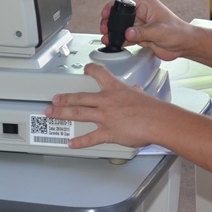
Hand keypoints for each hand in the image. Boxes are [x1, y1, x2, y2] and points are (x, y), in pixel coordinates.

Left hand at [45, 63, 166, 148]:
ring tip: (52, 113)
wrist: (159, 121)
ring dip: (63, 113)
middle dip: (65, 98)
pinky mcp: (108, 132)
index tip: (85, 68)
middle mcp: (106, 101)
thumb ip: (134, 93)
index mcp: (115, 89)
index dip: (90, 70)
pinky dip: (79, 142)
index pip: (100, 74)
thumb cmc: (154, 109)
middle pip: (80, 97)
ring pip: (79, 113)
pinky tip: (71, 143)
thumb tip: (135, 90)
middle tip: (54, 99)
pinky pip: (90, 137)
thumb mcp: (141, 95)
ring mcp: (105, 116)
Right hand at [99, 0, 190, 60]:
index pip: (125, 3)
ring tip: (107, 38)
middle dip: (111, 22)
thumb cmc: (178, 32)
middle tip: (105, 29)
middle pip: (121, 16)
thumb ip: (142, 32)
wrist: (185, 45)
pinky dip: (120, 40)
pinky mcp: (140, 36)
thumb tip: (127, 33)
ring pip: (122, 27)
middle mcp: (142, 14)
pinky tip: (115, 43)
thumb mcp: (159, 31)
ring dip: (114, 33)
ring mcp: (141, 25)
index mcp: (146, 5)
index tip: (105, 13)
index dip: (113, 8)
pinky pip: (127, 37)